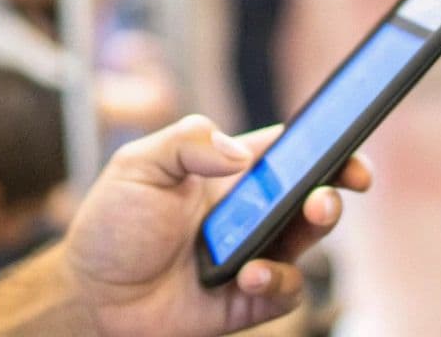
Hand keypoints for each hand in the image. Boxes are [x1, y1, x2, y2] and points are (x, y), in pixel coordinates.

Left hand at [63, 115, 371, 336]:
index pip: (289, 151)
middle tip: (327, 193)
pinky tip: (250, 275)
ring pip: (307, 241)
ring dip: (315, 228)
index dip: (326, 144)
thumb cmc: (112, 225)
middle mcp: (249, 212)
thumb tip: (241, 154)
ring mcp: (252, 255)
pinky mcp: (248, 299)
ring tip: (307, 219)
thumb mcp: (138, 165)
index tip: (349, 144)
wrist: (91, 294)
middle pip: (311, 193)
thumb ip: (187, 142)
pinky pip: (284, 290)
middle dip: (334, 188)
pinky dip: (277, 281)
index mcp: (229, 171)